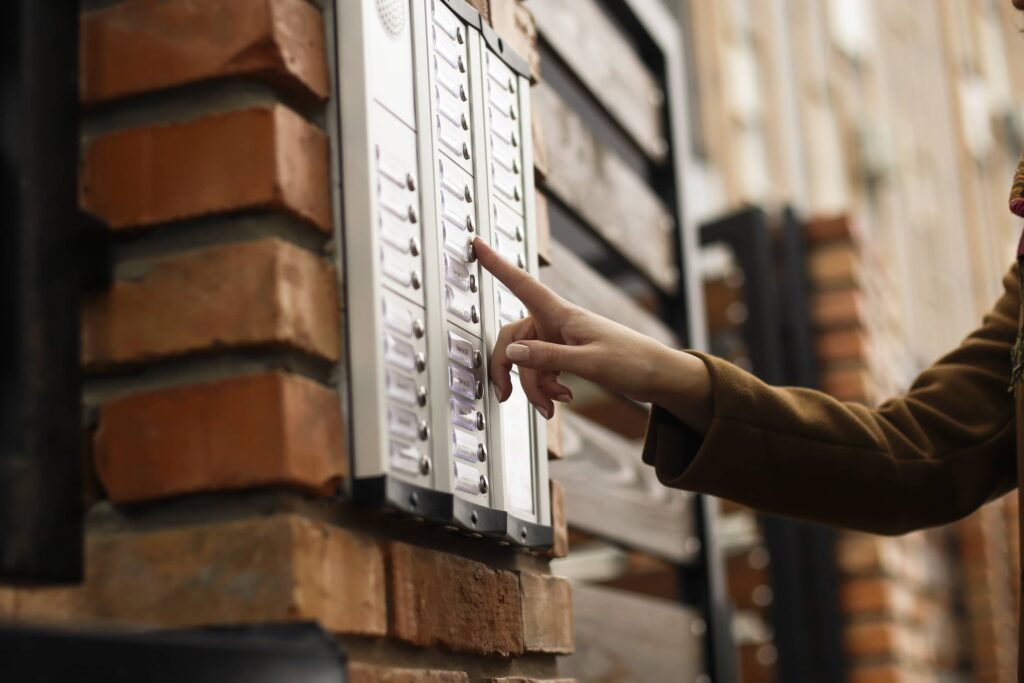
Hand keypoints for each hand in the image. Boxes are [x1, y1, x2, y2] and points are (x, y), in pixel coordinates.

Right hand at [474, 237, 711, 432]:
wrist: (657, 376)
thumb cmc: (632, 361)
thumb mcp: (588, 362)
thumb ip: (547, 358)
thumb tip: (512, 353)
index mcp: (560, 314)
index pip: (521, 283)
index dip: (497, 264)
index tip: (477, 244)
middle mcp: (556, 323)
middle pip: (514, 340)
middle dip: (509, 369)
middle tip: (507, 395)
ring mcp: (560, 339)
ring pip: (528, 361)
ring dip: (534, 387)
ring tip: (553, 405)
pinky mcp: (566, 355)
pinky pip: (541, 370)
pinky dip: (546, 387)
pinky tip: (563, 398)